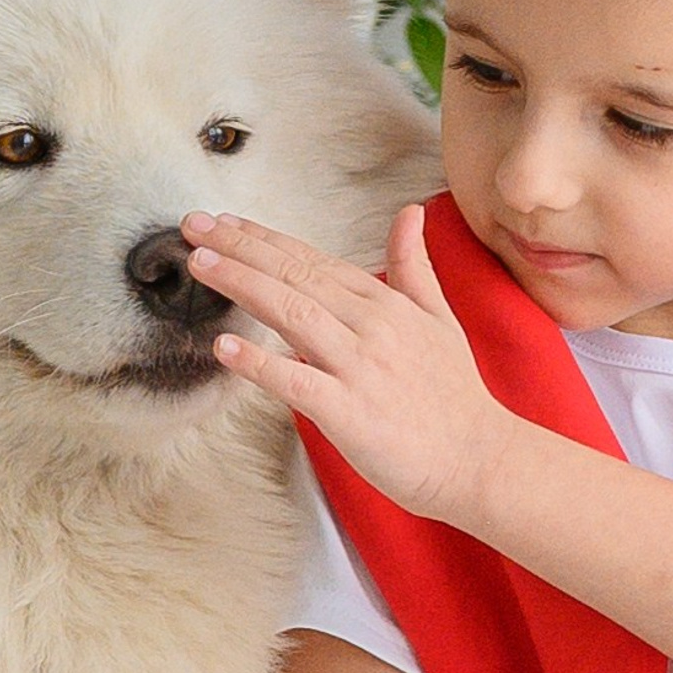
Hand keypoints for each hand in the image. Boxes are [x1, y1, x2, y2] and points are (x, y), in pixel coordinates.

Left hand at [177, 204, 516, 524]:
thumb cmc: (455, 395)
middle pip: (294, 275)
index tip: (223, 221)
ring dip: (242, 285)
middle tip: (191, 227)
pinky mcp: (350, 412)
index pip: (312, 259)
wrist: (481, 459)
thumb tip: (410, 212)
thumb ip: (413, 266)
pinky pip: (296, 382)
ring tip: (200, 265)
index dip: (264, 238)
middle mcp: (369, 325)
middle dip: (239, 247)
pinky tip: (225, 348)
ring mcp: (359, 367)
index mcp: (383, 303)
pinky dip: (260, 363)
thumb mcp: (440, 318)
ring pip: (291, 314)